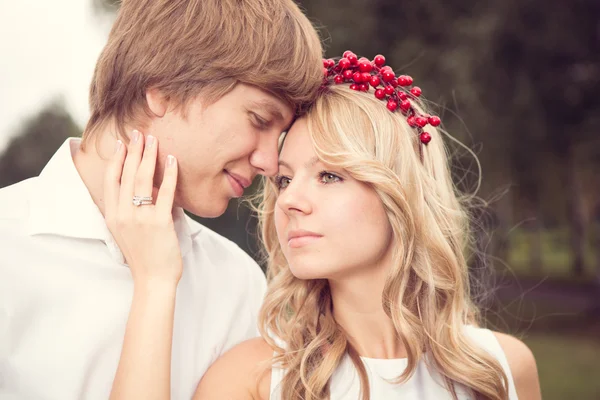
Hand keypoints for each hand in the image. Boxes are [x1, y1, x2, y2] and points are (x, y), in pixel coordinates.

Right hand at [104, 130, 182, 285]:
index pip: (111, 180)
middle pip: (126, 174)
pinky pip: (164, 193)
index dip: (116, 159)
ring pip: (142, 179)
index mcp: (112, 215)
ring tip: (154, 140)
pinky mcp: (159, 222)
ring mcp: (139, 218)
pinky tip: (173, 160)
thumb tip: (140, 188)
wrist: (153, 280)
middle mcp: (122, 214)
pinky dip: (169, 174)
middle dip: (133, 151)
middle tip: (140, 133)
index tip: (122, 143)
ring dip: (148, 157)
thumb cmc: (143, 256)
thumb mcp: (125, 231)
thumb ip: (128, 210)